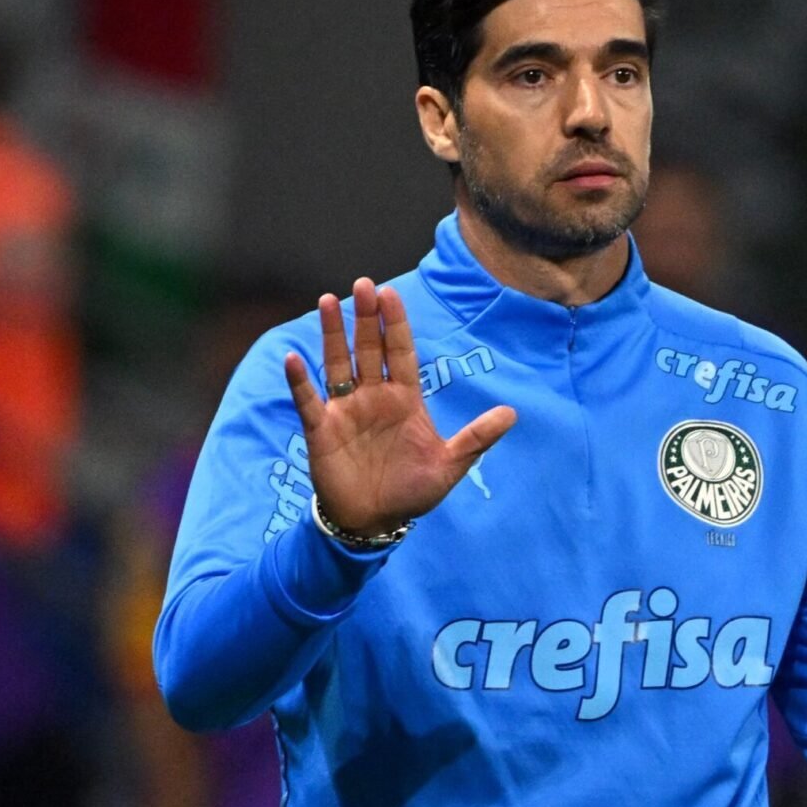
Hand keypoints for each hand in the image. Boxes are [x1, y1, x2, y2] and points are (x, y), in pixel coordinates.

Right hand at [283, 277, 516, 538]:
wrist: (375, 522)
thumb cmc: (413, 491)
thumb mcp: (450, 465)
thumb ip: (477, 438)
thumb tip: (512, 413)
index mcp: (405, 399)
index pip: (400, 352)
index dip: (395, 324)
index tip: (390, 294)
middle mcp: (374, 397)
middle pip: (369, 349)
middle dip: (366, 318)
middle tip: (364, 284)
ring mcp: (345, 410)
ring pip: (337, 364)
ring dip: (332, 335)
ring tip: (327, 301)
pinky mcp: (321, 429)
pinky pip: (308, 400)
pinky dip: (300, 381)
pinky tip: (294, 358)